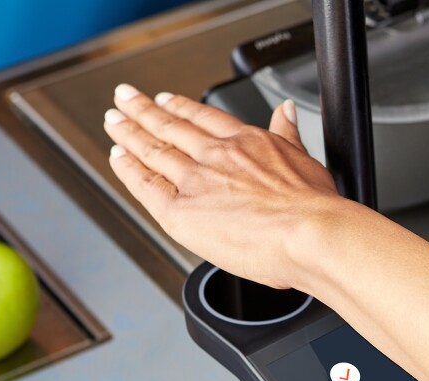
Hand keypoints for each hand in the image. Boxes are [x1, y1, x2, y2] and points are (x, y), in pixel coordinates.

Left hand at [103, 84, 340, 288]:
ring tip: (113, 122)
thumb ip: (290, 135)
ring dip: (128, 132)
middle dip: (145, 110)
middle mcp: (217, 157)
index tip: (167, 100)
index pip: (205, 118)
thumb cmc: (315, 209)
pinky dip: (128, 168)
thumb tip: (288, 112)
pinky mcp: (181, 212)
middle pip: (171, 126)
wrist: (309, 234)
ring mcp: (196, 182)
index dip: (181, 107)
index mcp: (248, 144)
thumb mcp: (307, 159)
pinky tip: (118, 158)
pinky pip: (145, 185)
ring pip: (153, 149)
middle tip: (125, 98)